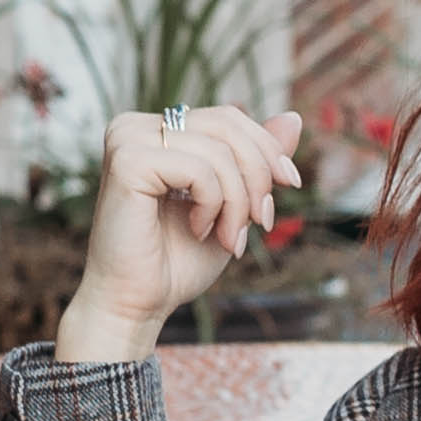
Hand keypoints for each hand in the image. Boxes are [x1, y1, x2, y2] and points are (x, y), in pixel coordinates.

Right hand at [54, 105, 303, 362]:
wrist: (137, 304)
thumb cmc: (177, 261)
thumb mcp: (233, 203)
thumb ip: (257, 161)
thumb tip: (294, 117)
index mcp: (157, 130)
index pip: (228, 118)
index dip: (267, 149)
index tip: (289, 185)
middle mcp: (136, 126)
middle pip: (227, 125)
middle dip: (257, 177)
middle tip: (260, 223)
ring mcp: (127, 139)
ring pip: (218, 151)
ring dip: (237, 203)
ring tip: (229, 239)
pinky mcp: (126, 161)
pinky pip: (199, 170)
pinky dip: (213, 205)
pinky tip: (199, 230)